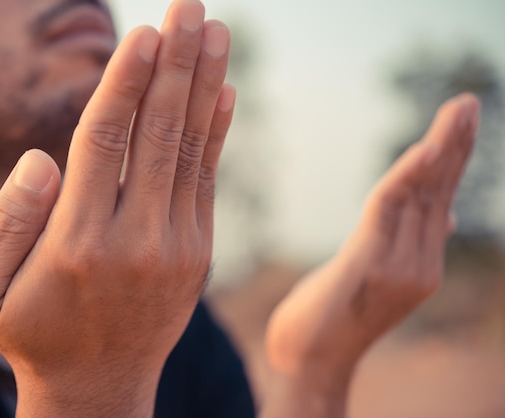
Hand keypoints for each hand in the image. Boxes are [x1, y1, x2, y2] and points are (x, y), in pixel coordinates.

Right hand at [0, 1, 233, 415]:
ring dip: (205, 86)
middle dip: (176, 63)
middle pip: (158, 133)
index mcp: (76, 241)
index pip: (105, 142)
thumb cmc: (33, 331)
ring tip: (217, 33)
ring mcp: (175, 247)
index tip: (146, 33)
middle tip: (190, 7)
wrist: (100, 386)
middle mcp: (134, 239)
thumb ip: (6, 220)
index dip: (126, 82)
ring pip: (190, 150)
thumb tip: (44, 157)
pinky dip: (216, 133)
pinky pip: (208, 181)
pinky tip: (223, 92)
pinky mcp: (197, 254)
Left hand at [263, 94, 479, 416]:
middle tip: (467, 102)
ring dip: (441, 149)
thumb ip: (404, 244)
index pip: (437, 202)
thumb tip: (445, 217)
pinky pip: (391, 211)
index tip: (459, 122)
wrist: (308, 362)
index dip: (449, 161)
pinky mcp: (371, 267)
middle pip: (438, 194)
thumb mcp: (370, 275)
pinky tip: (425, 150)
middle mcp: (419, 266)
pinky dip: (409, 177)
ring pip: (422, 196)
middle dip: (454, 145)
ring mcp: (400, 268)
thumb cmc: (330, 317)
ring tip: (458, 111)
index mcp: (419, 264)